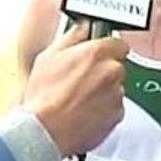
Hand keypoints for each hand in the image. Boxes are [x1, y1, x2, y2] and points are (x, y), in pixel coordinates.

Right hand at [22, 22, 127, 155]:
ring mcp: (116, 95)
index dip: (104, 49)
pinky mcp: (117, 115)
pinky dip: (103, 109)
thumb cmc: (43, 96)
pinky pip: (114, 107)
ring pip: (115, 87)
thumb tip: (82, 29)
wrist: (45, 131)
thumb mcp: (48, 56)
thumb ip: (72, 37)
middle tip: (80, 79)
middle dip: (102, 71)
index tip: (96, 55)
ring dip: (102, 91)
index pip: (117, 43)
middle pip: (116, 65)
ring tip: (78, 98)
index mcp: (96, 53)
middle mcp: (111, 72)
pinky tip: (83, 111)